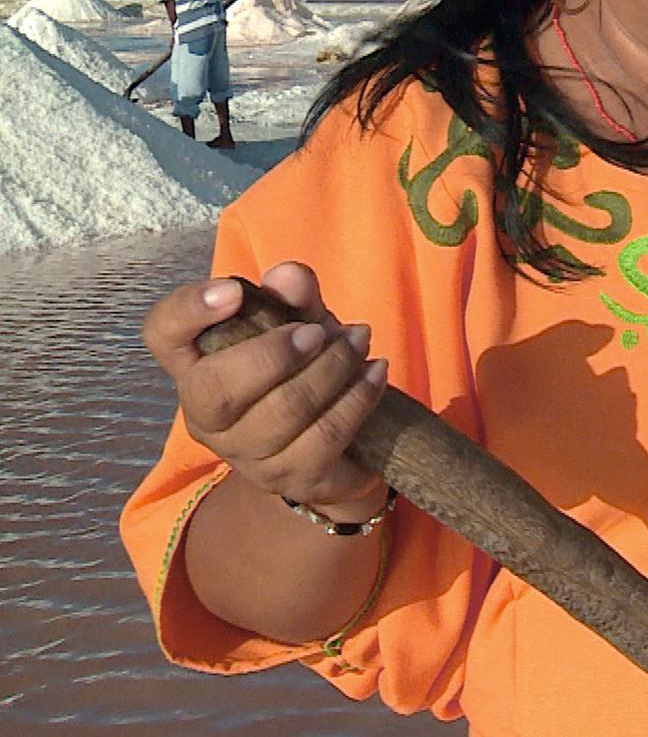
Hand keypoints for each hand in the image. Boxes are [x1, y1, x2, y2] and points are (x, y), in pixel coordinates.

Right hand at [144, 262, 387, 514]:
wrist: (342, 447)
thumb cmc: (306, 371)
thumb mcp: (303, 325)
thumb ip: (294, 298)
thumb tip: (288, 276)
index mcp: (195, 366)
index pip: (162, 333)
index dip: (188, 310)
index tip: (233, 290)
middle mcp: (206, 416)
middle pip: (213, 388)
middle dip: (273, 354)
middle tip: (319, 331)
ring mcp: (247, 455)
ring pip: (281, 412)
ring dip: (331, 368)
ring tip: (361, 341)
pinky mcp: (294, 478)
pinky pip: (325, 436)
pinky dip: (358, 397)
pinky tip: (376, 372)